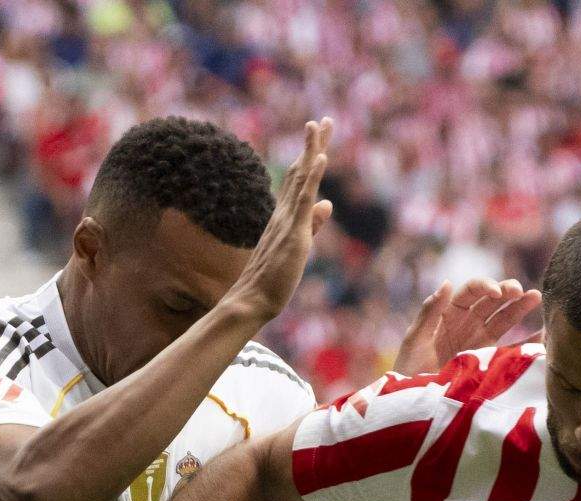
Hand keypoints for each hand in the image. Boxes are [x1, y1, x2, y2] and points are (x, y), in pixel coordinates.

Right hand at [221, 119, 334, 327]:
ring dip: (310, 151)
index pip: (301, 180)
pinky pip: (303, 200)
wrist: (252, 300)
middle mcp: (284, 212)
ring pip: (300, 179)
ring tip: (318, 126)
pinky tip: (319, 159)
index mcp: (286, 216)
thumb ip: (314, 223)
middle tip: (324, 120)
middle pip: (301, 171)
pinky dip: (312, 178)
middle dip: (313, 145)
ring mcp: (287, 221)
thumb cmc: (273, 279)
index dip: (311, 156)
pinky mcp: (293, 233)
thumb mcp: (300, 244)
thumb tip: (327, 203)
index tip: (319, 135)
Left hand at [393, 276, 541, 374]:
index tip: (497, 292)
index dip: (485, 287)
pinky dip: (527, 341)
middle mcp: (467, 323)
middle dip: (508, 293)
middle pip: (492, 302)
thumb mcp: (415, 340)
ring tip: (537, 297)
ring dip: (520, 308)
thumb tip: (447, 283)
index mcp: (448, 313)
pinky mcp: (488, 360)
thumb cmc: (408, 370)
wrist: (414, 403)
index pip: (471, 292)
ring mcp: (480, 341)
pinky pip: (511, 348)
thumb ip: (430, 312)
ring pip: (504, 319)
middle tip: (522, 291)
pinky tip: (542, 335)